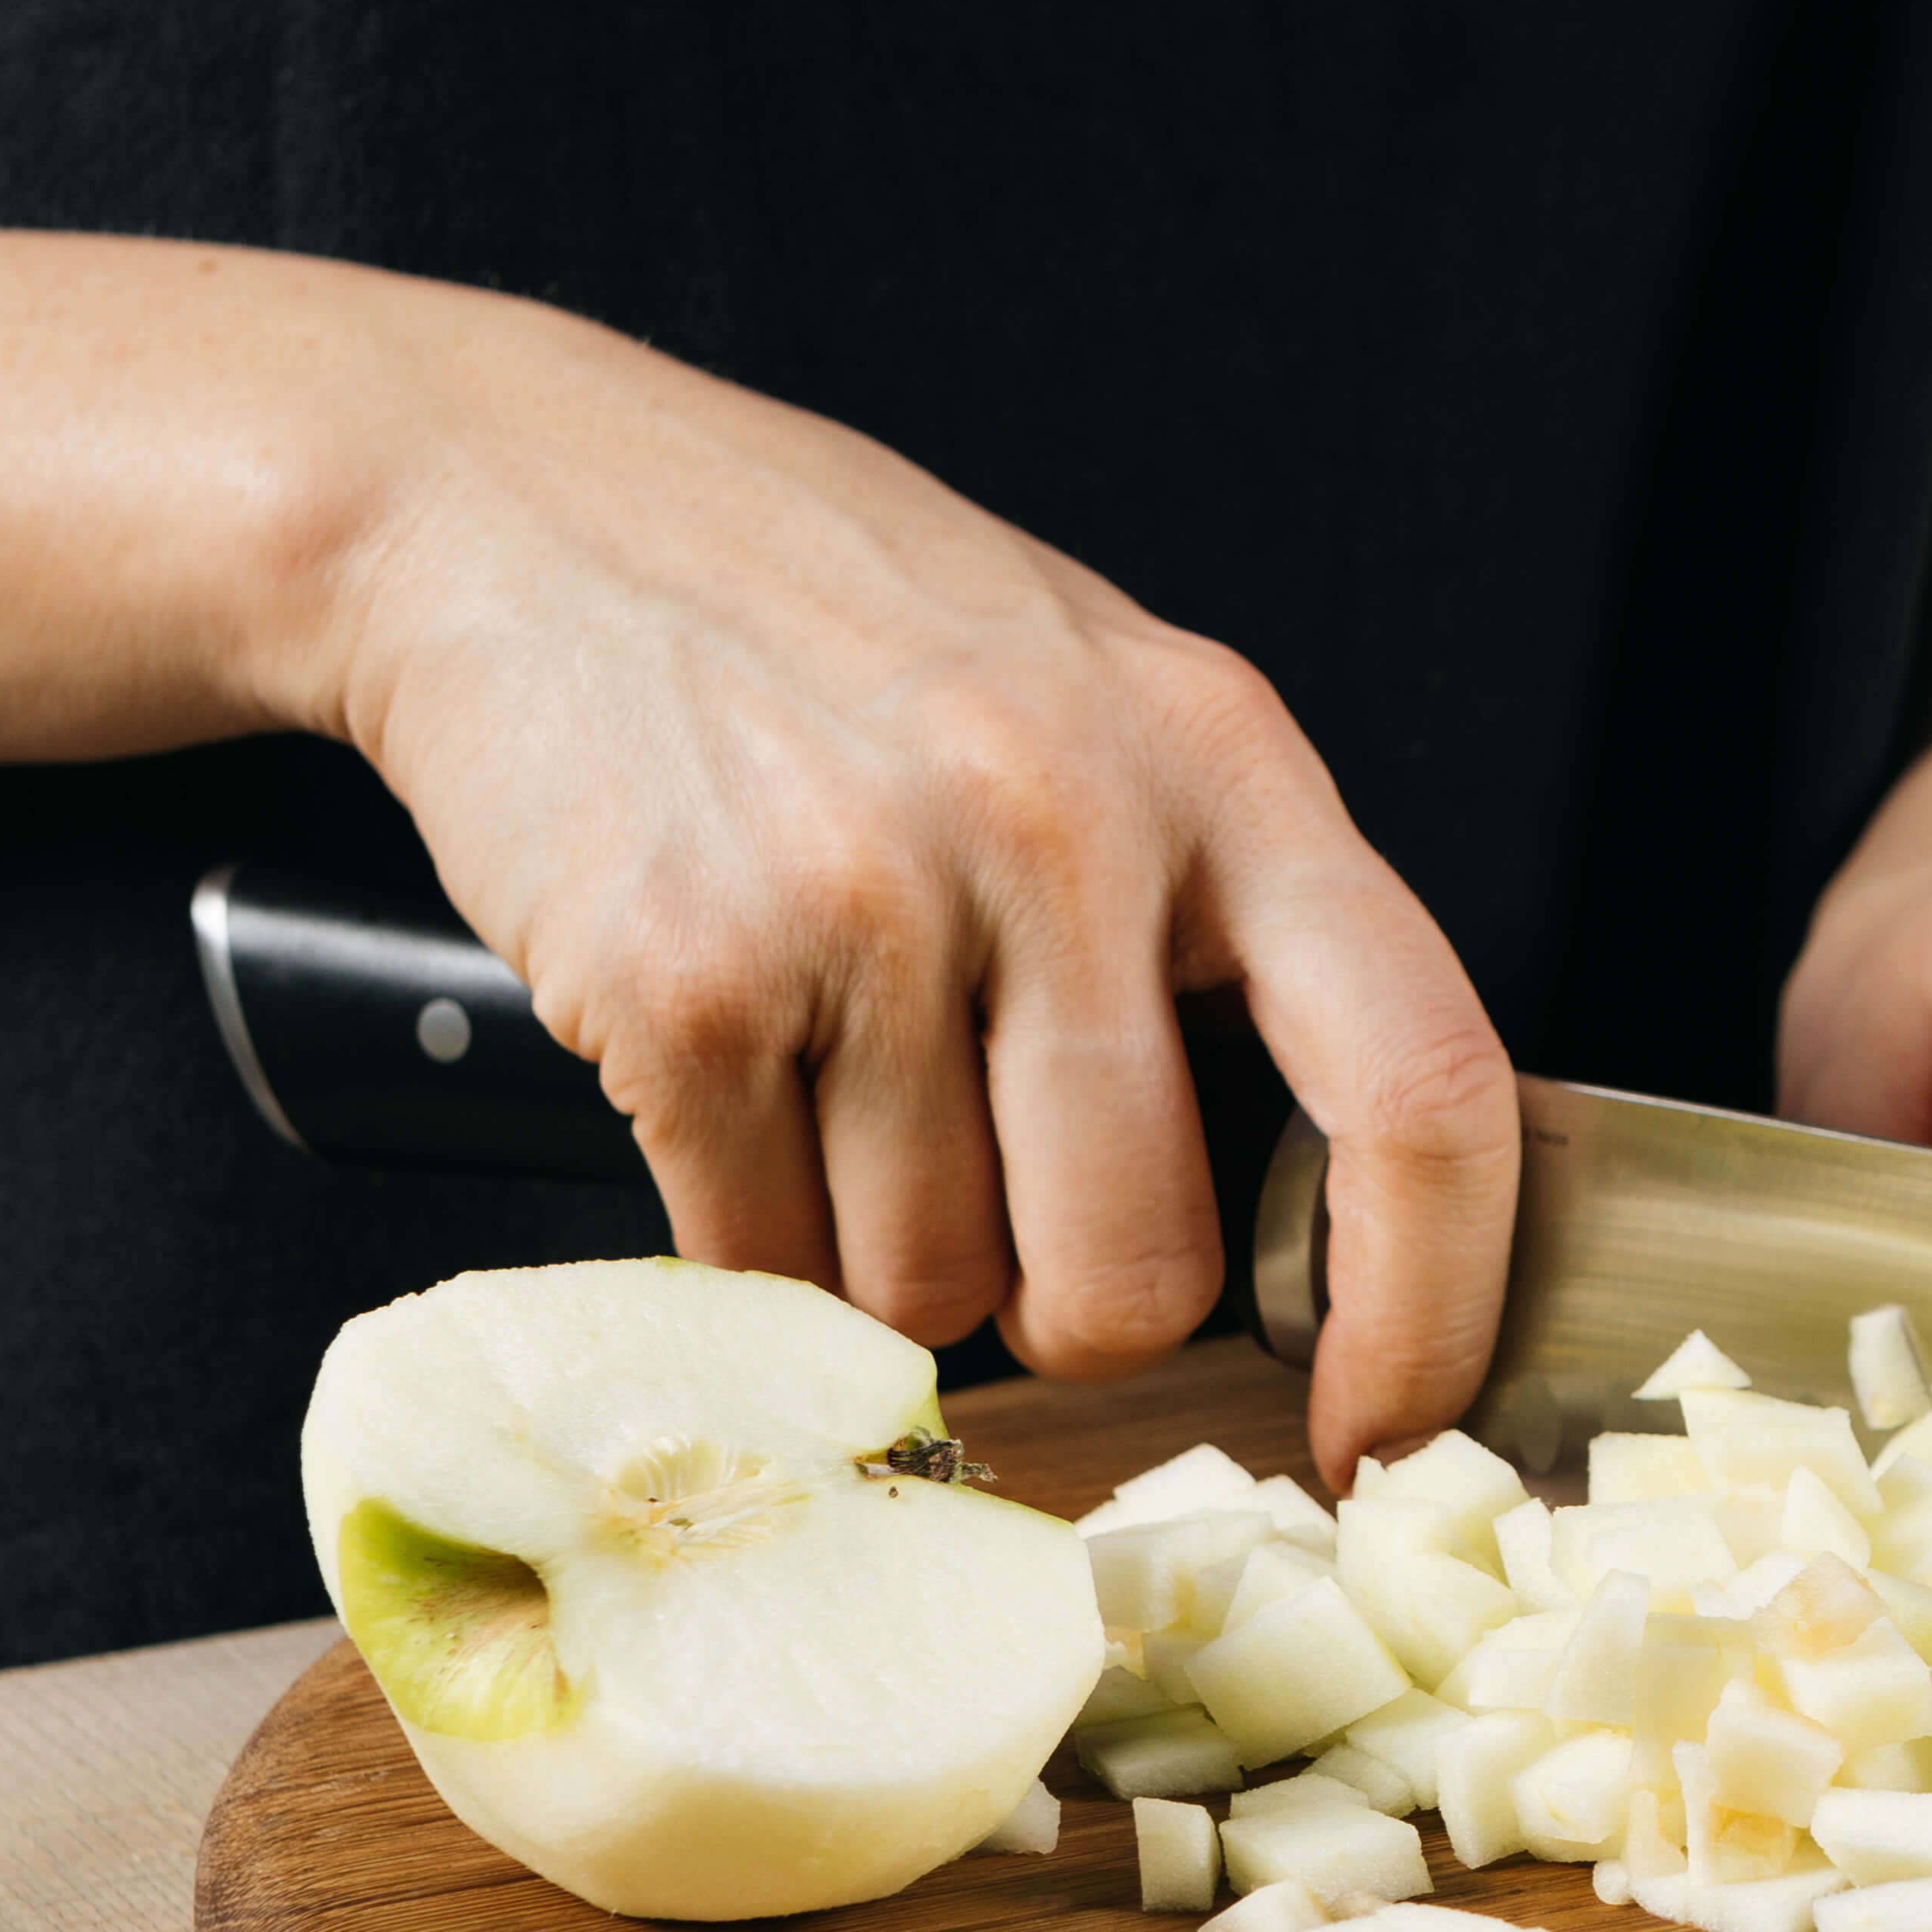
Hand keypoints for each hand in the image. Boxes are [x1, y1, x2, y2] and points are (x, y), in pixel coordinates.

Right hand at [285, 286, 1515, 1481]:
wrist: (506, 499)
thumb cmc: (817, 612)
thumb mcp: (1090, 694)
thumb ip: (1213, 912)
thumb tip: (1310, 1216)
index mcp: (1217, 754)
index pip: (1422, 1085)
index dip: (1425, 1313)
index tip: (1374, 1431)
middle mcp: (1065, 822)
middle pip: (1136, 1270)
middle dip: (1063, 1312)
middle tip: (992, 1210)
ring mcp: (871, 901)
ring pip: (932, 1292)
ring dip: (875, 1253)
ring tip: (821, 1067)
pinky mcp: (687, 981)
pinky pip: (760, 1260)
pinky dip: (740, 1227)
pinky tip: (717, 1066)